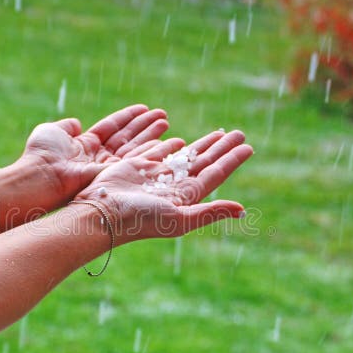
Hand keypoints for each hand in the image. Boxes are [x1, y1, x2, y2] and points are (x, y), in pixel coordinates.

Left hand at [21, 104, 169, 201]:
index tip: (144, 108)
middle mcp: (99, 156)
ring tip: (167, 123)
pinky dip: (151, 151)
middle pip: (127, 137)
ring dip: (152, 135)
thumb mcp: (53, 131)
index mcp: (85, 144)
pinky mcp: (113, 175)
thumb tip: (77, 123)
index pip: (112, 128)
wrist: (42, 175)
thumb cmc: (43, 153)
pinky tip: (164, 140)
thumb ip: (67, 126)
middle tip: (163, 115)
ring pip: (134, 148)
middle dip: (145, 126)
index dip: (129, 118)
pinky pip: (135, 160)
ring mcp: (107, 166)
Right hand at [74, 130, 253, 242]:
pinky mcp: (137, 167)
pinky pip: (160, 153)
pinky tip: (180, 141)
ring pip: (185, 155)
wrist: (104, 213)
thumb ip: (210, 212)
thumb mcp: (180, 218)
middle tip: (239, 133)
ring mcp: (155, 177)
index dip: (231, 160)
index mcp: (186, 197)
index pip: (215, 174)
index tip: (248, 147)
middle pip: (204, 162)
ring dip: (202, 144)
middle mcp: (173, 186)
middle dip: (221, 147)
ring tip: (218, 133)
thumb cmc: (141, 219)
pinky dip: (171, 146)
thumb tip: (242, 209)